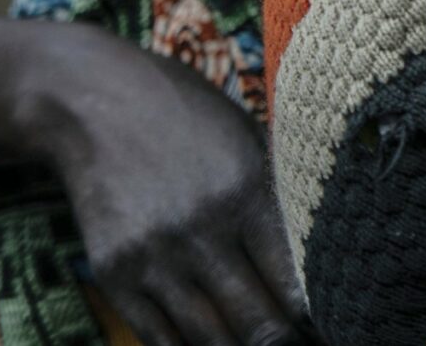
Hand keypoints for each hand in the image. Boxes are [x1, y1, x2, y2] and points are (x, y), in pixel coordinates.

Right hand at [25, 25, 306, 345]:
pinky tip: (212, 344)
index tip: (331, 325)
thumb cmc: (186, 115)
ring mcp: (154, 257)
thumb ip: (276, 195)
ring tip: (260, 344)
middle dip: (282, 344)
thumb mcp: (246, 138)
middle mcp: (202, 230)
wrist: (94, 103)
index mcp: (247, 191)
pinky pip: (158, 336)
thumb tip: (314, 256)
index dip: (315, 316)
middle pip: (257, 324)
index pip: (295, 281)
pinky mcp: (115, 273)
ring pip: (209, 338)